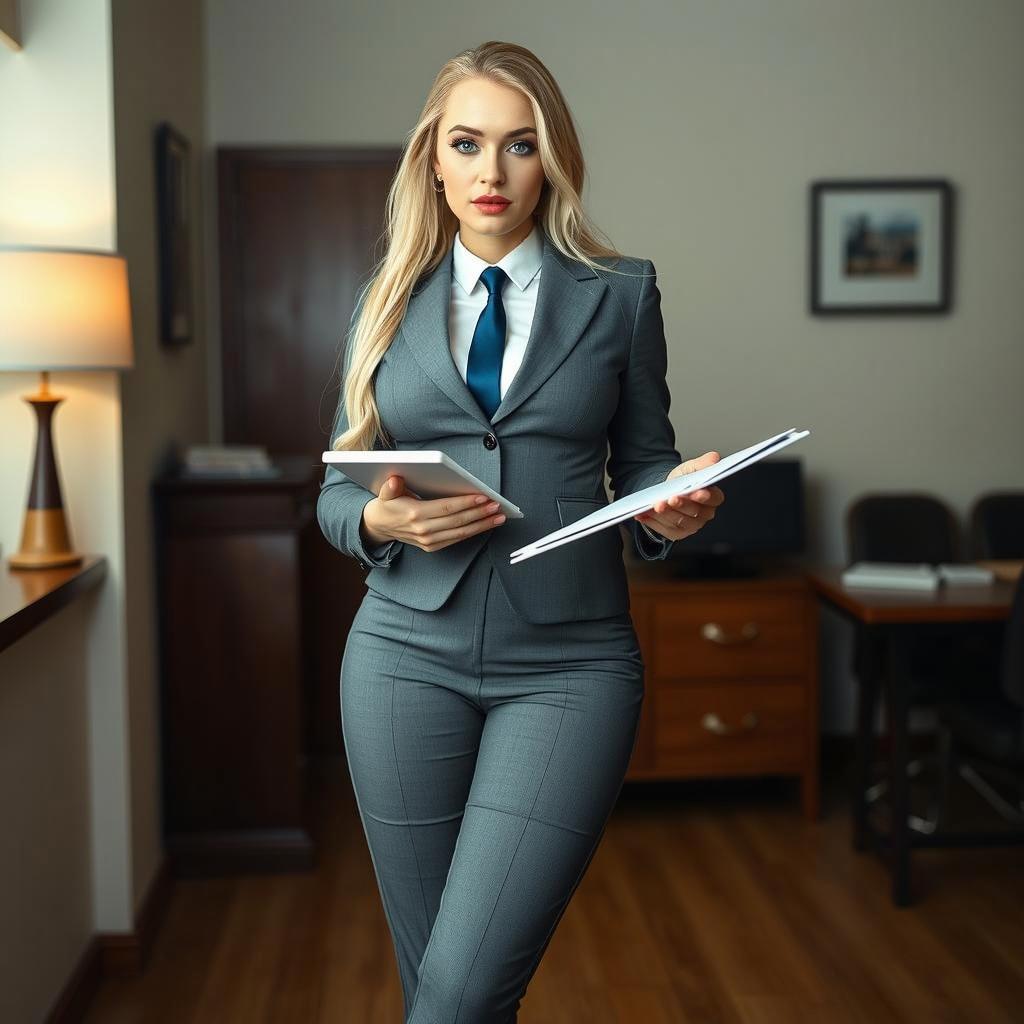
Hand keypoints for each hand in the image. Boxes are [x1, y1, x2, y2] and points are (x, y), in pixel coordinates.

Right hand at [361, 475, 506, 552]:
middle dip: (480, 514)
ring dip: (482, 525)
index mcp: (414, 514)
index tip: (483, 497)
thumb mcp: (384, 492)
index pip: (446, 508)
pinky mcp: (432, 546)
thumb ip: (390, 486)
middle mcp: (423, 530)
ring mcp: (428, 541)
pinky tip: (485, 525)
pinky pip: (456, 539)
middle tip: (497, 506)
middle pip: (457, 521)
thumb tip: (395, 480)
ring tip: (498, 517)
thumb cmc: (387, 504)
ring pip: (460, 532)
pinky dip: (473, 532)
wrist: (379, 526)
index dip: (466, 503)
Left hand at [633, 452, 724, 540]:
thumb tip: (714, 458)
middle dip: (681, 505)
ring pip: (678, 522)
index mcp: (712, 498)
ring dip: (666, 514)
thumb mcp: (690, 468)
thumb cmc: (681, 481)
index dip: (705, 497)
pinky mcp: (676, 533)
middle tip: (670, 498)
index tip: (695, 493)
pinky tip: (643, 514)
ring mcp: (690, 526)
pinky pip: (664, 529)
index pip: (714, 499)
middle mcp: (704, 515)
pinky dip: (652, 521)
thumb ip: (703, 463)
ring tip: (655, 505)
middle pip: (694, 512)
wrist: (665, 491)